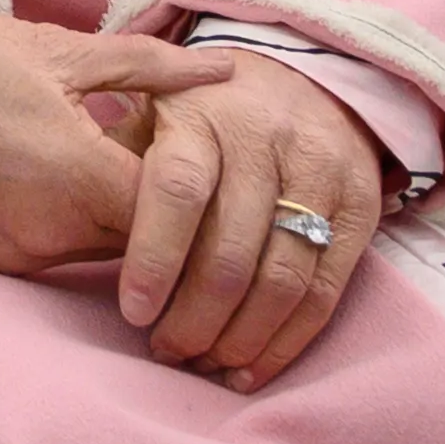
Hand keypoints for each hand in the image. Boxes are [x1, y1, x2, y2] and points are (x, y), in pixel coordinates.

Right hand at [0, 5, 226, 278]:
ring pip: (113, 252)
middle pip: (153, 243)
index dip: (211, 190)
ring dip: (131, 216)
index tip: (222, 157)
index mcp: (77, 177)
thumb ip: (151, 69)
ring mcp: (21, 254)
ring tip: (127, 156)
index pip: (180, 214)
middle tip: (183, 153)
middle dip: (177, 208)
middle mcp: (52, 233)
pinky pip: (68, 251)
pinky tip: (81, 173)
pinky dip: (88, 222)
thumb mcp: (63, 49)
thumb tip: (223, 72)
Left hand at [113, 49, 389, 389]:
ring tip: (204, 364)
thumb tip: (82, 241)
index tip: (133, 313)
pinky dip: (288, 340)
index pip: (178, 190)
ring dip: (240, 337)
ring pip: (283, 277)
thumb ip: (121, 170)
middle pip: (232, 249)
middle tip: (166, 352)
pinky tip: (251, 368)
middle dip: (196, 317)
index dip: (155, 259)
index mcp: (202, 113)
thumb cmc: (201, 115)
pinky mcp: (363, 202)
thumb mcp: (151, 116)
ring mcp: (322, 169)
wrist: (299, 76)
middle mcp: (267, 137)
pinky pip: (326, 287)